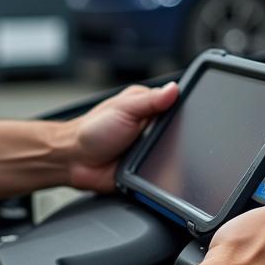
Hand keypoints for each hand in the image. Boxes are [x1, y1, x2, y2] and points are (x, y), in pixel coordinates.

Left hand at [63, 82, 178, 191]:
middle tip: (160, 140)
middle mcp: (153, 128)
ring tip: (153, 157)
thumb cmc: (92, 130)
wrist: (75, 161)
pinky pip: (166, 176)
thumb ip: (150, 99)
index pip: (177, 107)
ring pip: (177, 156)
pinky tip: (155, 173)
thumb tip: (175, 88)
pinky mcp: (149, 172)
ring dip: (171, 159)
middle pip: (182, 134)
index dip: (185, 112)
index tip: (189, 115)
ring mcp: (152, 150)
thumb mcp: (123, 108)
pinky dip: (164, 176)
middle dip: (179, 139)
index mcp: (149, 108)